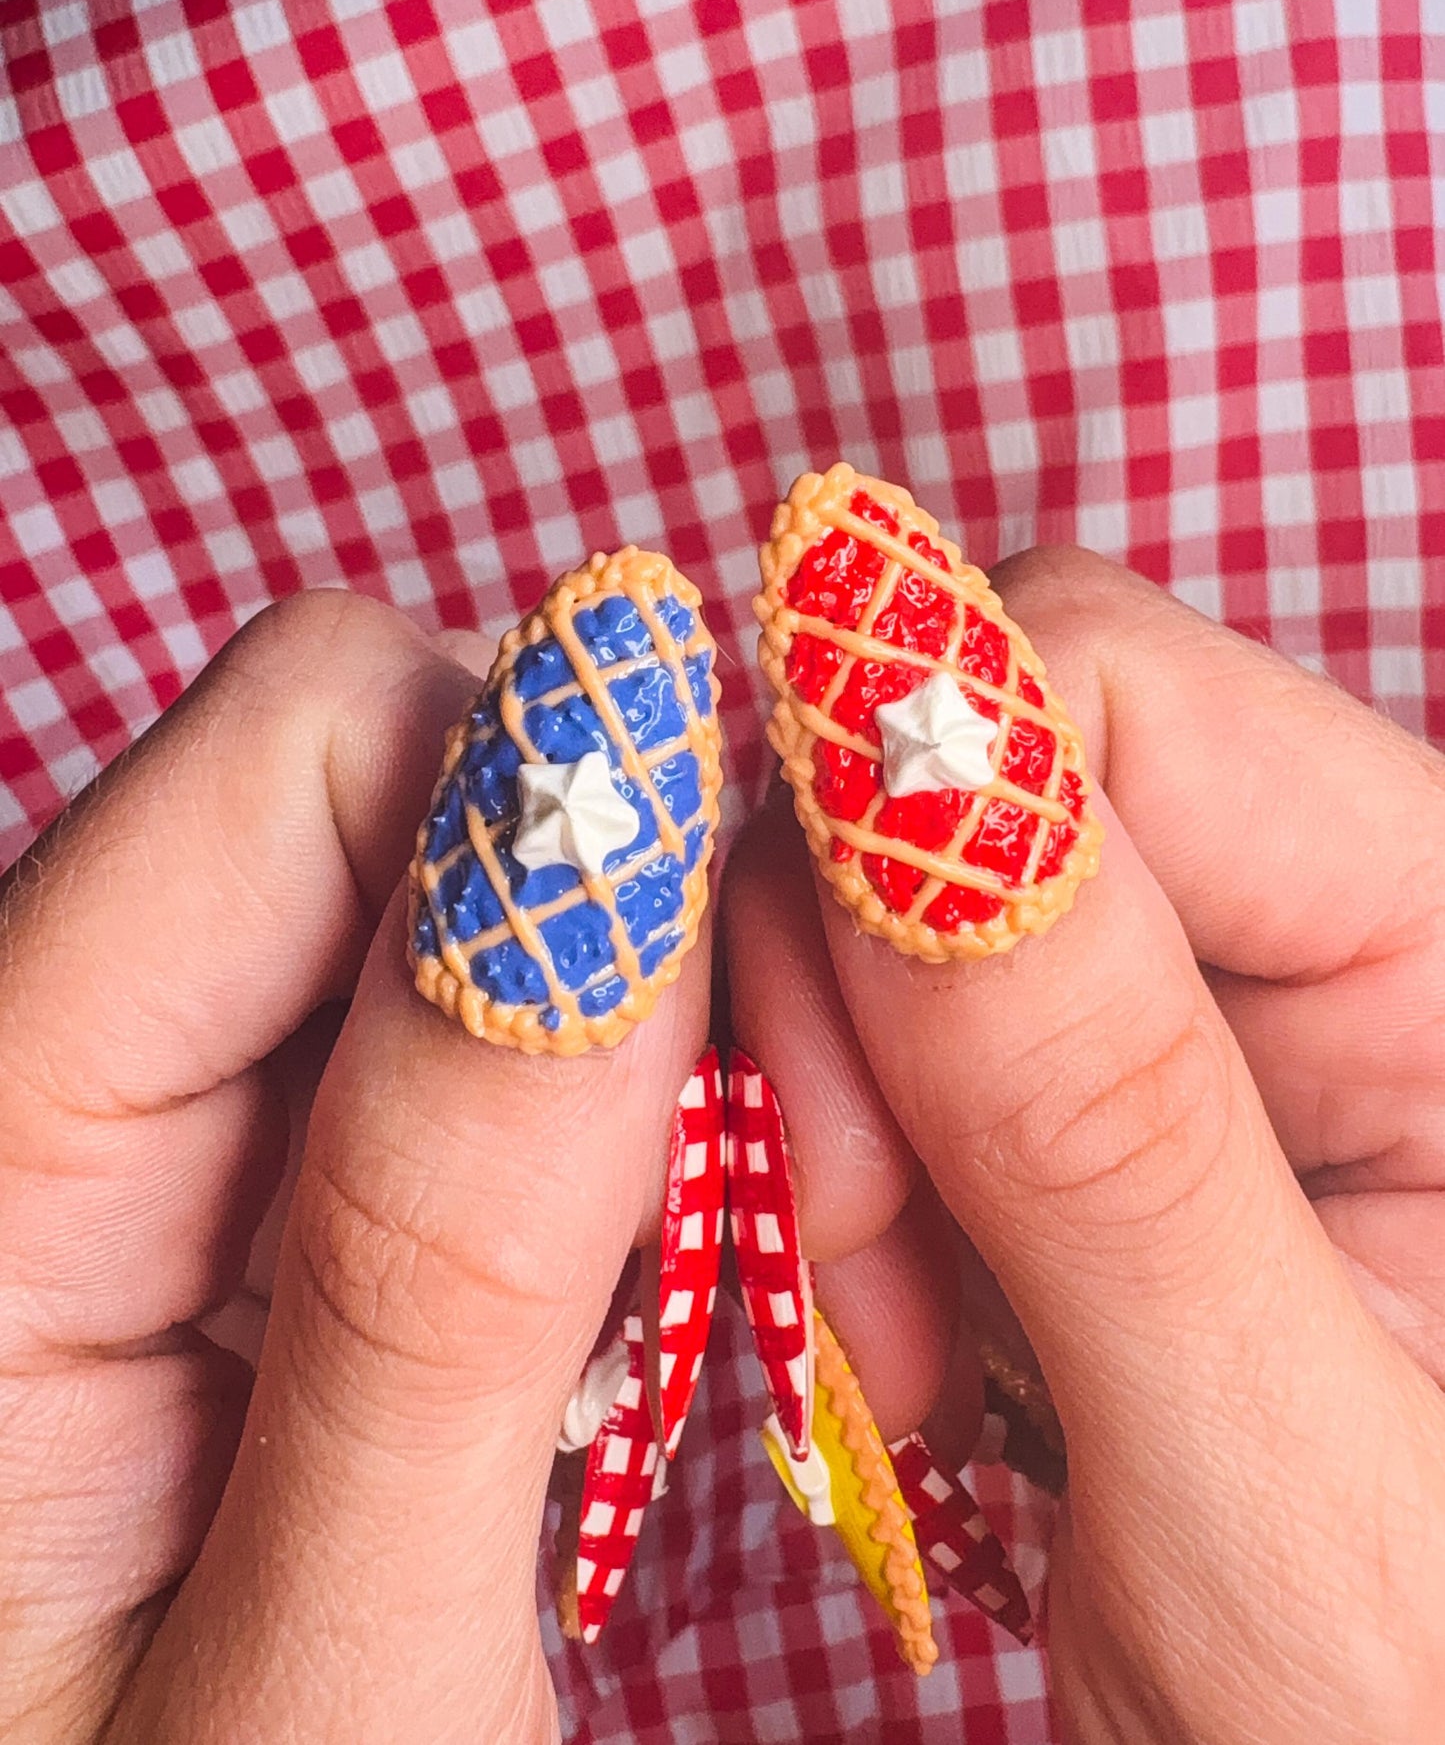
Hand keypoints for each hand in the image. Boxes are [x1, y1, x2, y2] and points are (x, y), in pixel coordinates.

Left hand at [0, 591, 706, 1744]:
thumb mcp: (318, 1682)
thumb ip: (440, 1256)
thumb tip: (619, 833)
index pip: (310, 737)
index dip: (569, 826)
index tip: (730, 1068)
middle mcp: (46, 1061)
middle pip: (404, 770)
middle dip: (628, 942)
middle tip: (736, 1226)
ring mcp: (162, 1106)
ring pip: (476, 880)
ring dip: (639, 1048)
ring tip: (661, 1314)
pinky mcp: (258, 1155)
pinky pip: (481, 1009)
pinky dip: (604, 1118)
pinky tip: (608, 1303)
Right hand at [728, 548, 1444, 1740]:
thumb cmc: (1418, 1725)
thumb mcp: (1287, 1482)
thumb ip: (1106, 1119)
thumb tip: (894, 741)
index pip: (1116, 684)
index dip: (909, 839)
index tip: (849, 1153)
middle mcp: (1338, 920)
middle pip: (972, 762)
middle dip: (848, 1013)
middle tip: (868, 1286)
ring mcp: (1205, 1003)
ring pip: (881, 896)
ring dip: (831, 1124)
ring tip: (913, 1365)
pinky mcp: (1096, 1087)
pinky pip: (877, 1024)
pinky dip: (839, 1174)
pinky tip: (916, 1341)